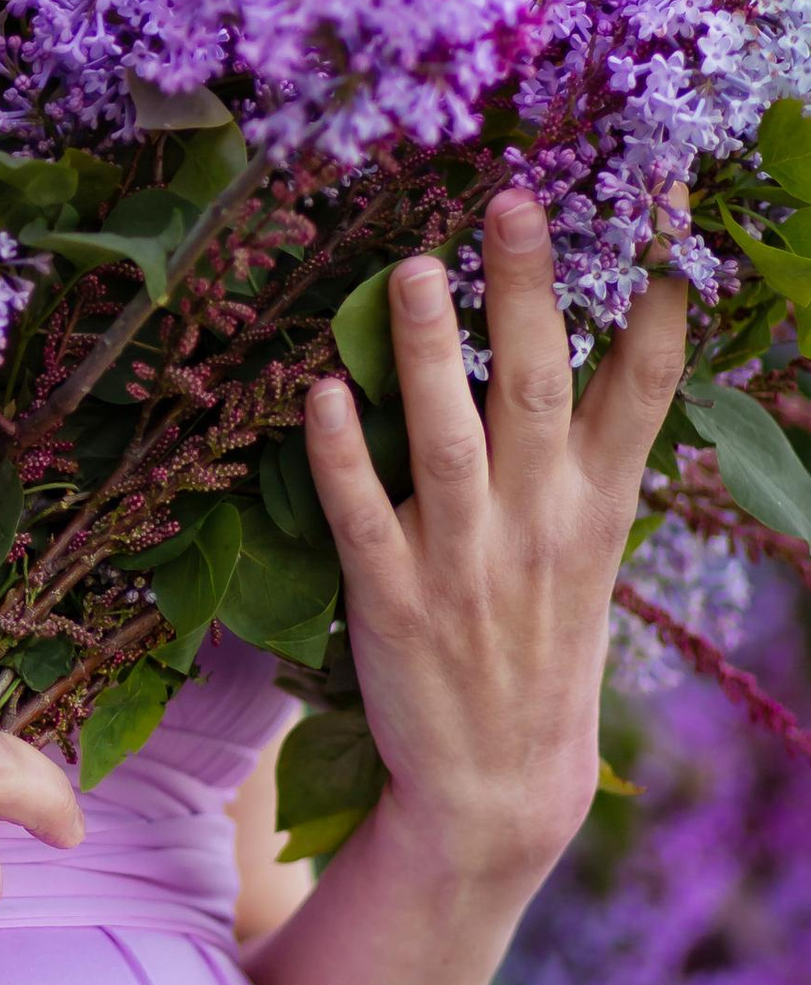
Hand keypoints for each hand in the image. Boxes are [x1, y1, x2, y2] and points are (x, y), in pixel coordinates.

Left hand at [302, 187, 687, 890]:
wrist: (502, 784)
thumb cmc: (544, 643)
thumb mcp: (594, 546)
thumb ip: (594, 448)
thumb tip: (619, 341)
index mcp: (595, 505)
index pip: (642, 396)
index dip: (656, 317)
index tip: (663, 237)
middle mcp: (537, 523)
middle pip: (533, 387)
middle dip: (525, 291)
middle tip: (512, 200)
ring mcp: (462, 560)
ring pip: (443, 437)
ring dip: (422, 351)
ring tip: (408, 266)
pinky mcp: (392, 599)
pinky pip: (361, 511)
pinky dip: (341, 452)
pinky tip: (320, 391)